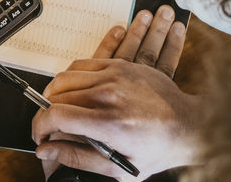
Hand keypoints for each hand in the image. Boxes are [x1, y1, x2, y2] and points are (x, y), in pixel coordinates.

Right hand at [32, 6, 202, 178]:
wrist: (190, 125)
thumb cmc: (158, 148)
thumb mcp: (119, 167)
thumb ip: (77, 157)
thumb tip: (47, 150)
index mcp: (109, 123)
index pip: (57, 116)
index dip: (40, 127)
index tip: (40, 135)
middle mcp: (109, 95)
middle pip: (56, 95)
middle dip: (46, 113)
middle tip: (51, 127)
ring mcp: (115, 75)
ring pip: (65, 76)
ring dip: (56, 93)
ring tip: (62, 109)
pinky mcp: (120, 65)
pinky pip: (82, 63)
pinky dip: (71, 77)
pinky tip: (76, 92)